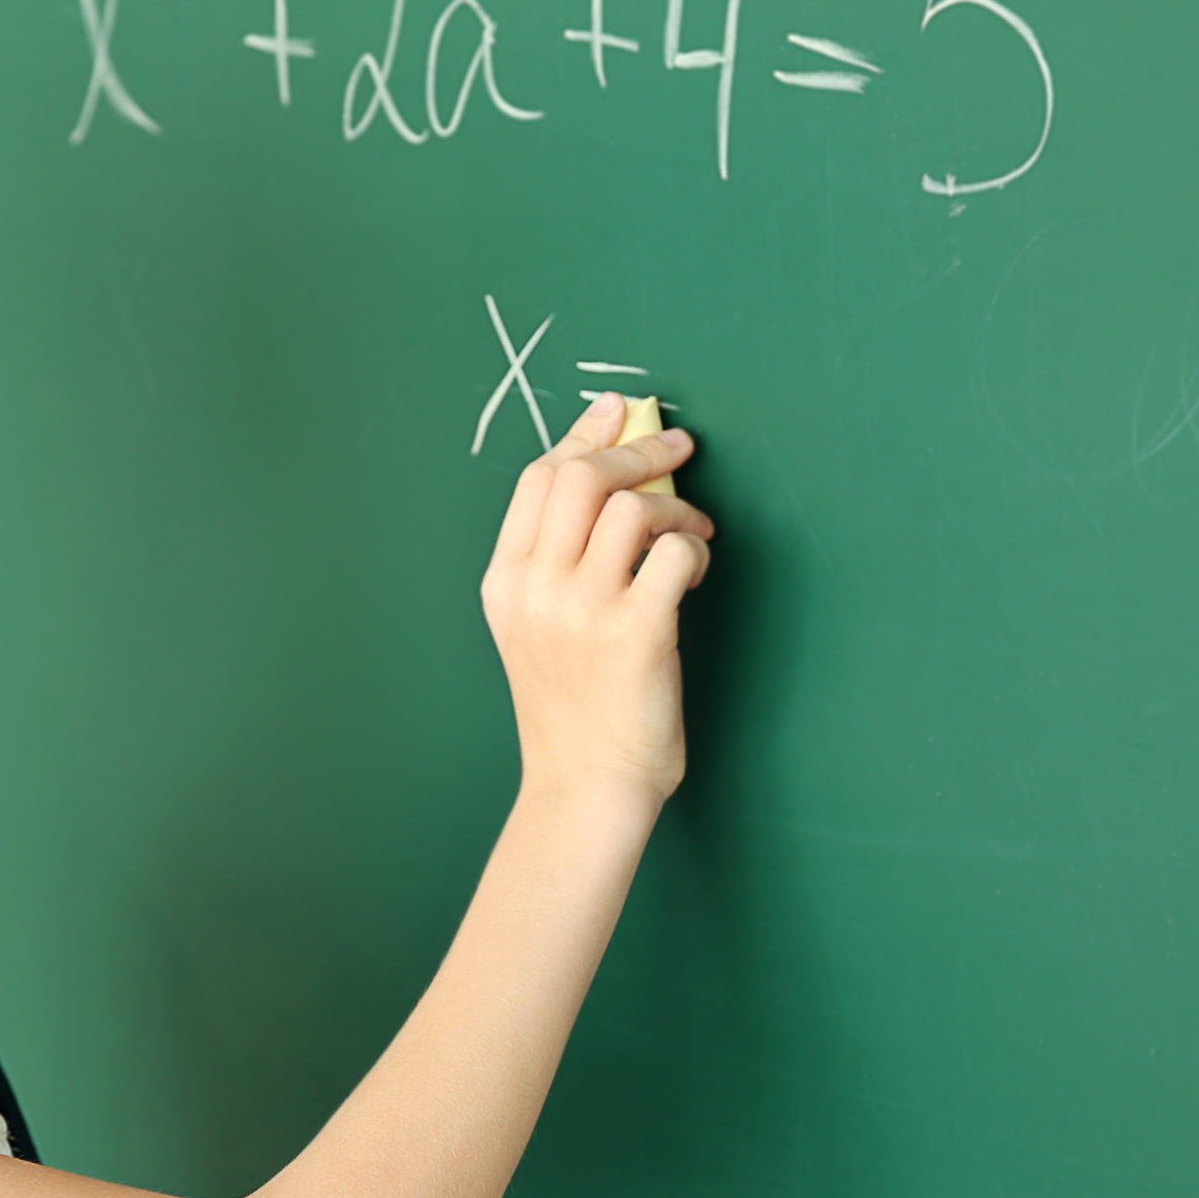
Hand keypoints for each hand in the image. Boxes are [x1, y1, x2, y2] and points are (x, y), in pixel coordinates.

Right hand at [480, 393, 715, 807]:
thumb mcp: (532, 630)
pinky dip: (692, 549)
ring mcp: (583, 611)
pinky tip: (692, 574)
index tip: (618, 411)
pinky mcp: (637, 633)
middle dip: (637, 449)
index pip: (539, 479)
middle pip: (583, 478)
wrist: (585, 786)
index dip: (583, 435)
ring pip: (632, 508)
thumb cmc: (571, 710)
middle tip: (676, 449)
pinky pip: (673, 553)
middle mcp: (537, 590)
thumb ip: (554, 563)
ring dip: (675, 508)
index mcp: (505, 582)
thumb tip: (610, 482)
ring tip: (690, 533)